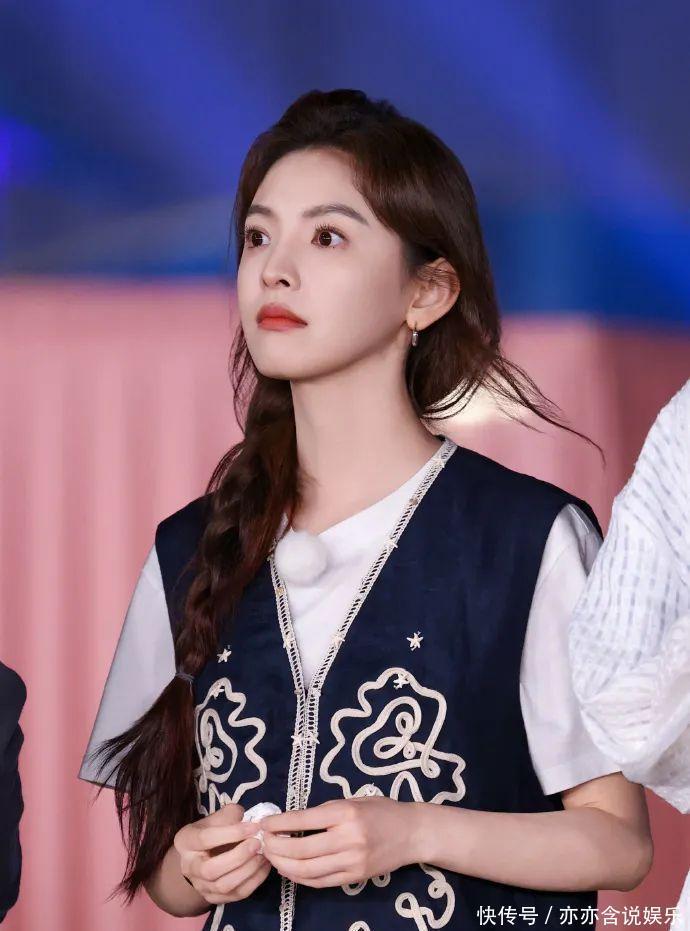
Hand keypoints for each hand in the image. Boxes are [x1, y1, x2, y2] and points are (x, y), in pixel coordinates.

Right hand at [173, 804, 271, 904]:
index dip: (232, 833)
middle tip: (257, 843)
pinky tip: (264, 866)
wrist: (199, 857)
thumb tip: (245, 818)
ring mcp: (201, 886)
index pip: (206, 839)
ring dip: (247, 870)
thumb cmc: (209, 832)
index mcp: (186, 842)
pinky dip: (254, 881)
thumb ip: (229, 815)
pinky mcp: (215, 899)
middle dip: (238, 857)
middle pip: (211, 870)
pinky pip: (236, 895)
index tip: (254, 826)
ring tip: (263, 855)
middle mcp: (189, 868)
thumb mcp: (214, 818)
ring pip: (224, 886)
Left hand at [257, 797, 420, 888]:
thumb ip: (326, 811)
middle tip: (262, 842)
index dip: (278, 823)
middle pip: (300, 850)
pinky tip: (289, 869)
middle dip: (275, 847)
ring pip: (307, 870)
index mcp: (346, 814)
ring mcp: (352, 862)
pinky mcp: (354, 878)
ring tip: (271, 856)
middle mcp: (348, 839)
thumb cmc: (381, 810)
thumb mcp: (353, 800)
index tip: (263, 823)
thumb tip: (292, 820)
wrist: (412, 833)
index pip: (303, 821)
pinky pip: (320, 881)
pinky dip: (300, 877)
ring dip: (283, 865)